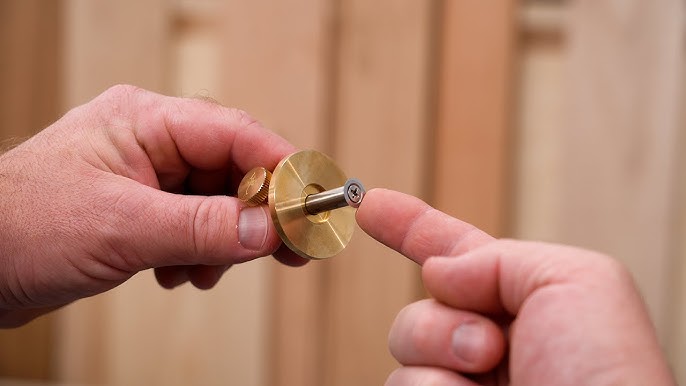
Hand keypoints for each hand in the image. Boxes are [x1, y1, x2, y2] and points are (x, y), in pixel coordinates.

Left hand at [0, 85, 306, 326]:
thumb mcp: (122, 228)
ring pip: (218, 201)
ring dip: (224, 240)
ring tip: (204, 271)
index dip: (280, 169)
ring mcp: (146, 175)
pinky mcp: (141, 208)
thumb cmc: (19, 227)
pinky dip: (199, 251)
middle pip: (233, 168)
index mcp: (145, 120)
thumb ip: (203, 227)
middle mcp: (151, 141)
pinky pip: (194, 223)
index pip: (234, 134)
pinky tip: (177, 272)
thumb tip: (269, 230)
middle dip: (257, 213)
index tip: (310, 206)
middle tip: (289, 249)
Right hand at [357, 189, 674, 384]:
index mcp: (526, 307)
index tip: (373, 205)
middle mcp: (492, 348)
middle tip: (489, 343)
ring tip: (489, 374)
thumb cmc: (609, 378)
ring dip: (438, 352)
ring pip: (404, 348)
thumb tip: (439, 275)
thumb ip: (501, 257)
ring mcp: (464, 385)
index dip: (413, 227)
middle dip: (442, 318)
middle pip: (422, 306)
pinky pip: (401, 385)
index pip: (457, 256)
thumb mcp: (577, 282)